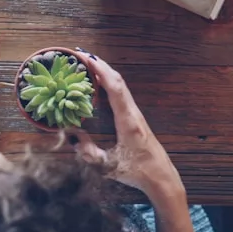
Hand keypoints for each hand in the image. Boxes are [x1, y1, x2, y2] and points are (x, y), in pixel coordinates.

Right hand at [69, 52, 184, 202]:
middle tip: (80, 54)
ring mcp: (135, 114)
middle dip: (100, 64)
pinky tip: (98, 83)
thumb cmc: (137, 172)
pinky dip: (109, 83)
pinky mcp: (135, 118)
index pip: (115, 88)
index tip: (86, 58)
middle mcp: (133, 113)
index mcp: (128, 121)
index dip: (101, 70)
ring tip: (86, 63)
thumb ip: (88, 153)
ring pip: (120, 85)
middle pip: (118, 80)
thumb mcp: (108, 167)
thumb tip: (71, 135)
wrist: (162, 177)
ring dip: (105, 72)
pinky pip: (121, 94)